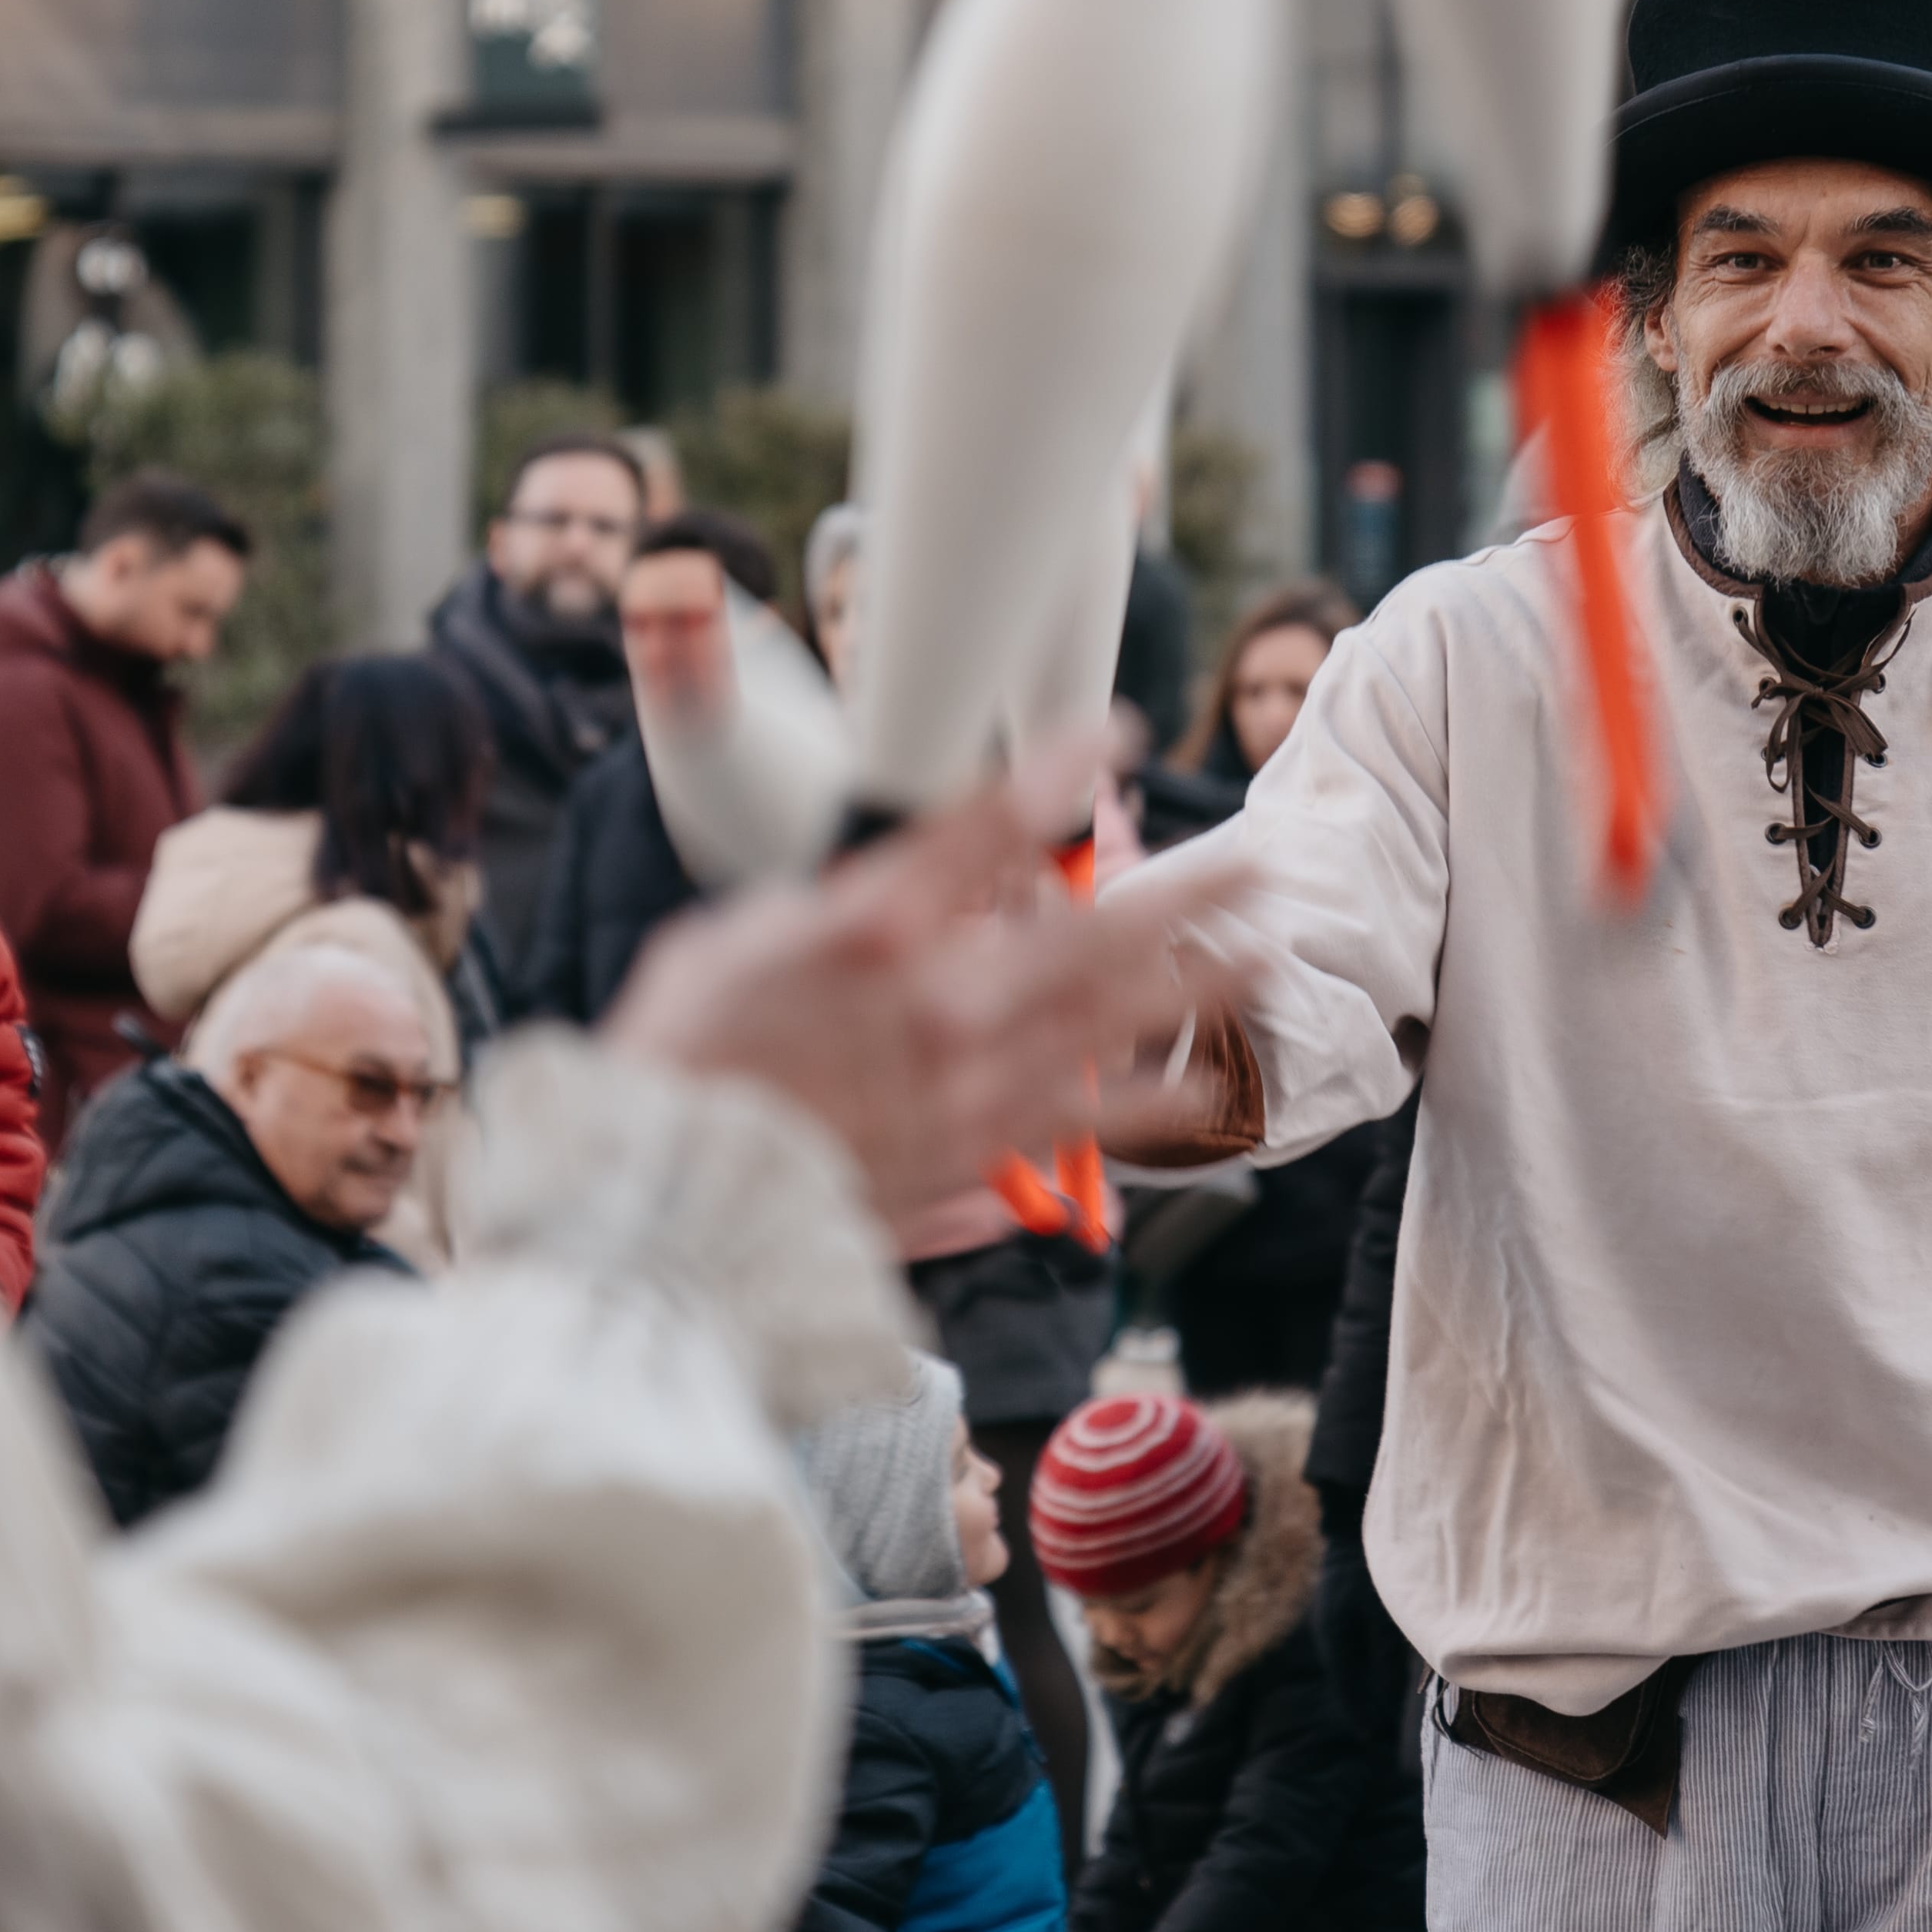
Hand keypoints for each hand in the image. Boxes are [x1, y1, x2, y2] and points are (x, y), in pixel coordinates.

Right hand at [605, 770, 1225, 1226]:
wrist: (667, 1198)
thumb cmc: (675, 1065)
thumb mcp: (725, 946)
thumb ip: (816, 913)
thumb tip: (868, 900)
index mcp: (867, 927)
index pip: (984, 828)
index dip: (1057, 773)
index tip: (1115, 733)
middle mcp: (937, 1000)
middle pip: (1089, 932)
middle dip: (1181, 893)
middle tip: (1256, 865)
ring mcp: (963, 1082)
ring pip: (1107, 1024)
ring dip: (1195, 985)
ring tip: (1263, 957)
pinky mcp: (967, 1153)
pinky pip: (1081, 1120)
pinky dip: (1147, 1100)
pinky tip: (1200, 1082)